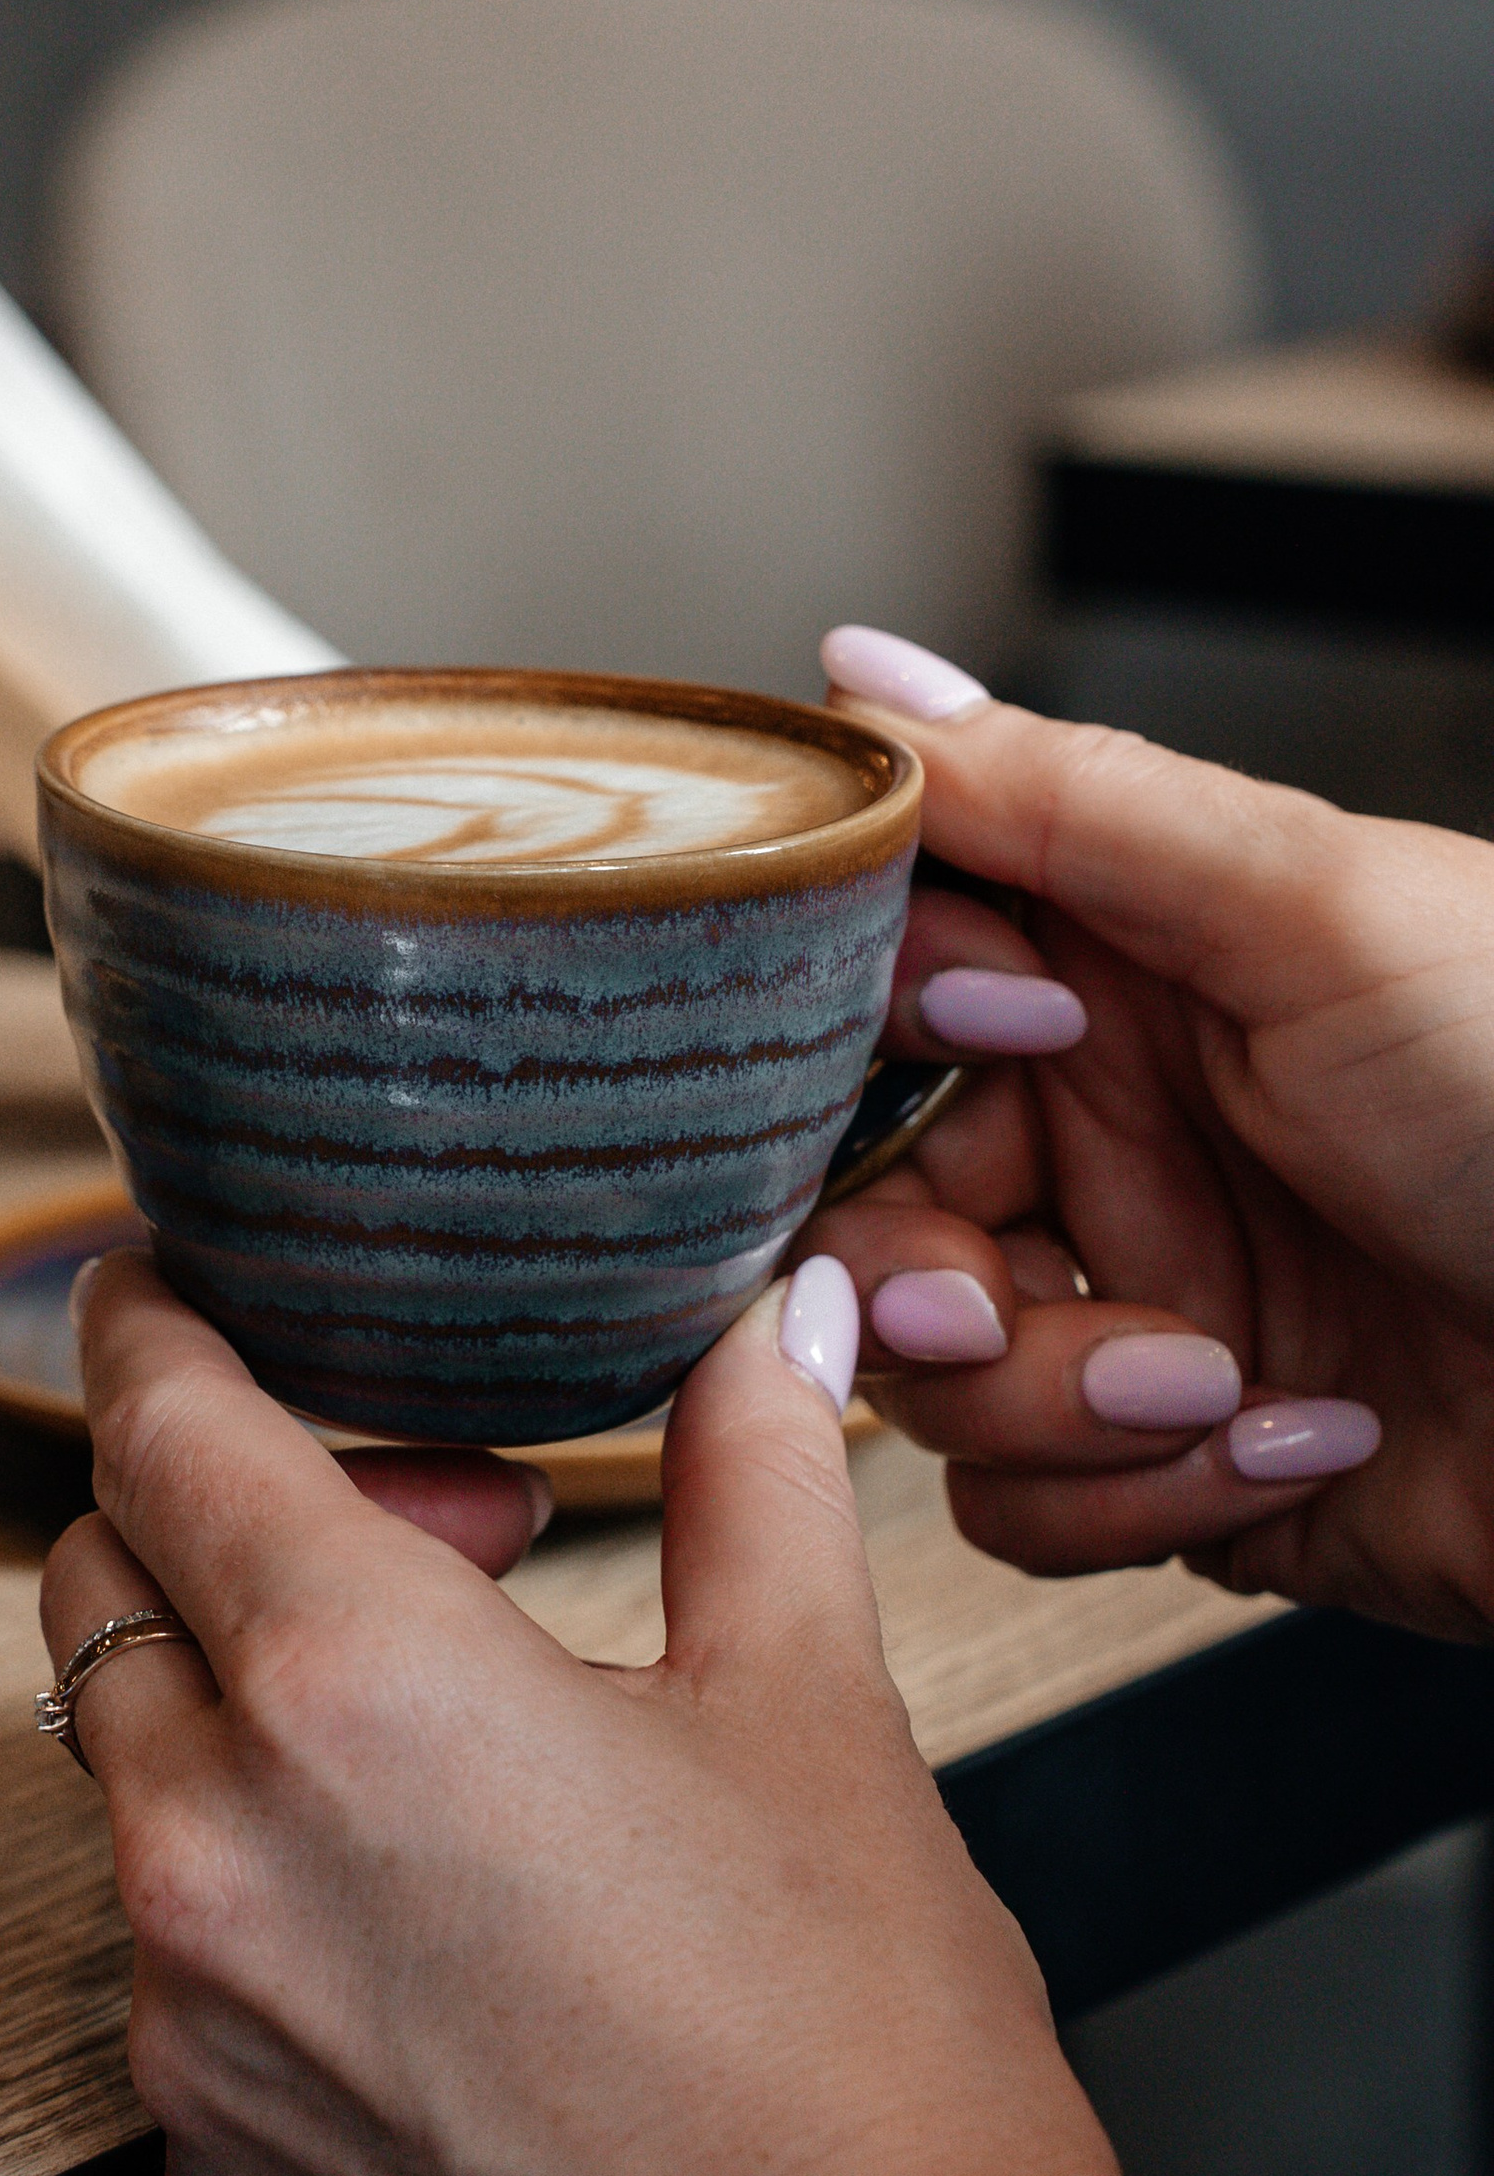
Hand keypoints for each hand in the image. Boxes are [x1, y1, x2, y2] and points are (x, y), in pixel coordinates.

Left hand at [42, 1249, 1269, 2175]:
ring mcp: (189, 2037)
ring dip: (244, 1722)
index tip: (158, 1290)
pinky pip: (181, 1982)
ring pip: (132, 1792)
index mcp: (351, 1684)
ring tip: (460, 1749)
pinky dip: (270, 1917)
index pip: (158, 1423)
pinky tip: (448, 1947)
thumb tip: (774, 1316)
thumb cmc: (867, 2080)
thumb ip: (753, 1467)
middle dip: (214, 1513)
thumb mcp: (815, 1708)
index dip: (151, 1325)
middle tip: (412, 1524)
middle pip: (101, 1589)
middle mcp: (215, 1853)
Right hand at [804, 628, 1493, 1634]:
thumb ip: (1064, 798)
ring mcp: (1132, 1297)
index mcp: (1128, 967)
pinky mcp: (1166, 1461)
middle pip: (858, 1196)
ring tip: (1214, 1374)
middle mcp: (1108, 1128)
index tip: (1000, 1042)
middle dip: (914, 1265)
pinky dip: (1135, 1492)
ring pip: (922, 1369)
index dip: (880, 1027)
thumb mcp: (1316, 910)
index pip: (880, 981)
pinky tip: (1290, 1439)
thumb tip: (860, 675)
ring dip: (1052, 1395)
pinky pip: (1021, 1500)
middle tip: (991, 1289)